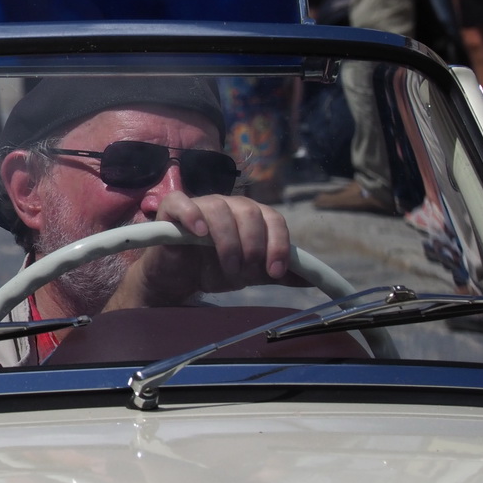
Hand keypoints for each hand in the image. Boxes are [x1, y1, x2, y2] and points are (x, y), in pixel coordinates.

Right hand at [105, 192, 290, 308]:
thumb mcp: (251, 274)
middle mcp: (228, 205)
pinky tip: (199, 233)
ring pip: (219, 209)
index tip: (275, 271)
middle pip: (249, 212)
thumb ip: (277, 273)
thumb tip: (312, 279)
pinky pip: (181, 201)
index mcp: (250, 216)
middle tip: (247, 272)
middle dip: (253, 245)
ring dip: (228, 241)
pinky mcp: (171, 211)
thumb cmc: (213, 269)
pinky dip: (191, 214)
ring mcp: (200, 205)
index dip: (278, 244)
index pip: (273, 219)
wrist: (178, 280)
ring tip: (227, 266)